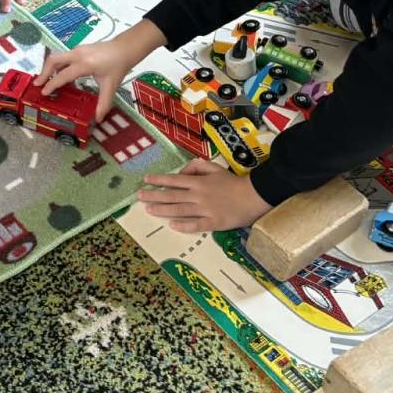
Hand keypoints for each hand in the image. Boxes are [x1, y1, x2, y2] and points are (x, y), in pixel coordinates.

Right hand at [36, 38, 135, 119]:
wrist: (125, 48)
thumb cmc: (118, 66)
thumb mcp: (111, 86)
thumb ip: (104, 103)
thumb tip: (98, 119)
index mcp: (84, 64)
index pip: (62, 75)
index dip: (52, 85)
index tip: (43, 93)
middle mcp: (77, 54)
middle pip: (53, 60)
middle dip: (44, 72)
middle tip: (37, 85)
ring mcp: (77, 50)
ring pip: (57, 57)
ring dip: (50, 69)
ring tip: (47, 82)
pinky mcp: (78, 49)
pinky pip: (64, 57)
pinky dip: (58, 66)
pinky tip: (61, 76)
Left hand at [137, 159, 271, 232]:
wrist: (254, 195)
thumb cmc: (233, 181)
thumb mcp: (214, 167)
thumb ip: (196, 167)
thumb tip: (181, 173)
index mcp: (198, 182)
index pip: (174, 180)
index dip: (158, 180)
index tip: (145, 180)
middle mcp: (198, 195)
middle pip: (172, 196)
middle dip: (154, 196)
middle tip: (139, 197)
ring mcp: (205, 210)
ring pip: (179, 210)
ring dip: (162, 210)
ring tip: (149, 210)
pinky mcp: (214, 223)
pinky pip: (196, 225)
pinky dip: (184, 226)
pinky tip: (172, 225)